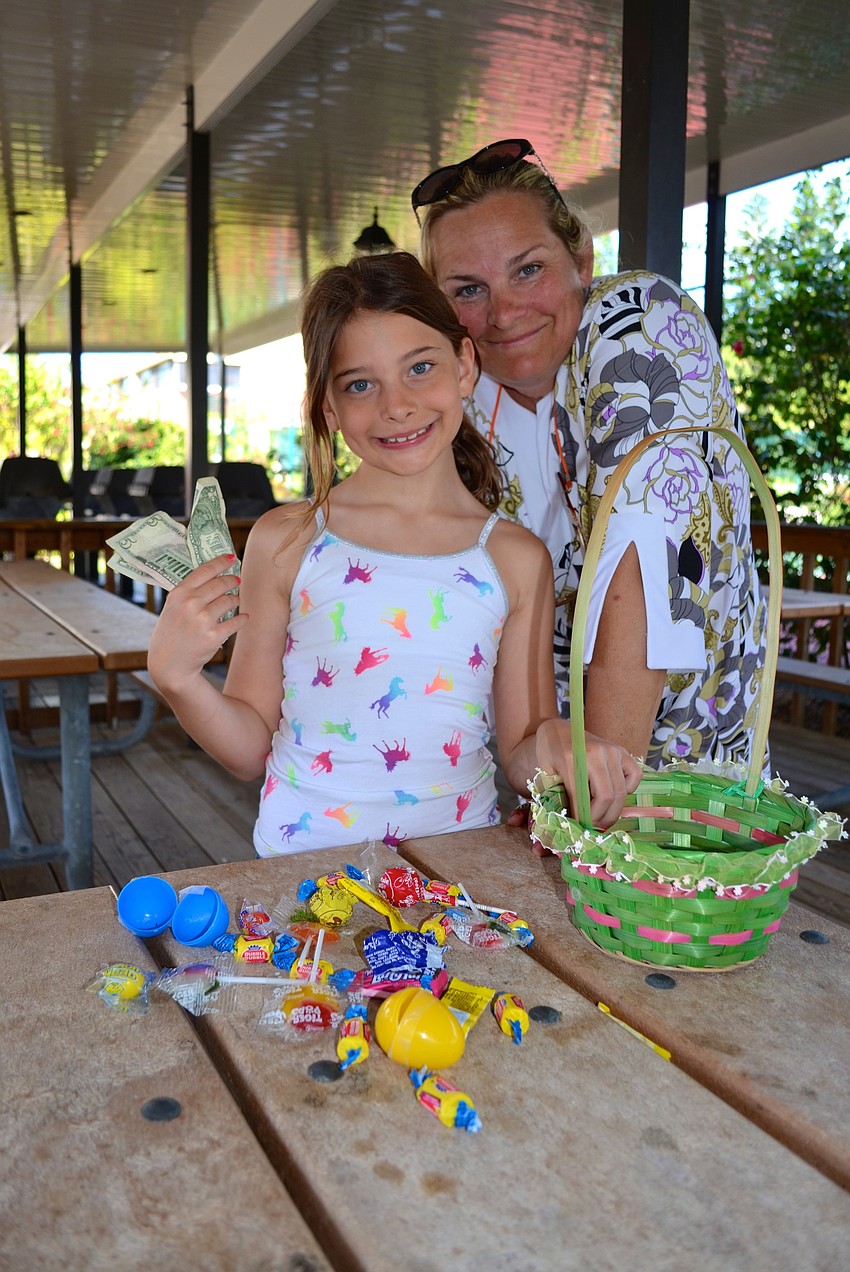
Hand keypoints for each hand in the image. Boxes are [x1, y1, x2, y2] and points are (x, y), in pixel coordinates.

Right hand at [147, 554, 247, 696]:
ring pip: (230, 601)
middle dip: (232, 581)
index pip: (204, 570)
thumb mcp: (172, 608)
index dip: (221, 562)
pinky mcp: (214, 636)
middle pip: (220, 584)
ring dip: (235, 600)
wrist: (170, 664)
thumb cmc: (171, 634)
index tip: (232, 558)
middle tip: (236, 580)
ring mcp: (203, 620)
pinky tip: (244, 617)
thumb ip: (189, 593)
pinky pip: (236, 622)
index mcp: (178, 594)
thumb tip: (214, 576)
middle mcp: (190, 604)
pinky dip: (242, 619)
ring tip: (235, 601)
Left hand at [534, 719, 642, 829]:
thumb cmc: (549, 753)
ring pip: (621, 792)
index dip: (582, 817)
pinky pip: (634, 777)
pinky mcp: (622, 751)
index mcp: (572, 758)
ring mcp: (612, 750)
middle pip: (607, 797)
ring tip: (601, 819)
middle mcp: (596, 752)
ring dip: (613, 811)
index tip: (579, 827)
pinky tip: (613, 794)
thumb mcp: (544, 774)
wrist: (559, 730)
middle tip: (591, 827)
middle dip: (600, 818)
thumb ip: (554, 796)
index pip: (583, 798)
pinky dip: (628, 791)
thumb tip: (566, 824)